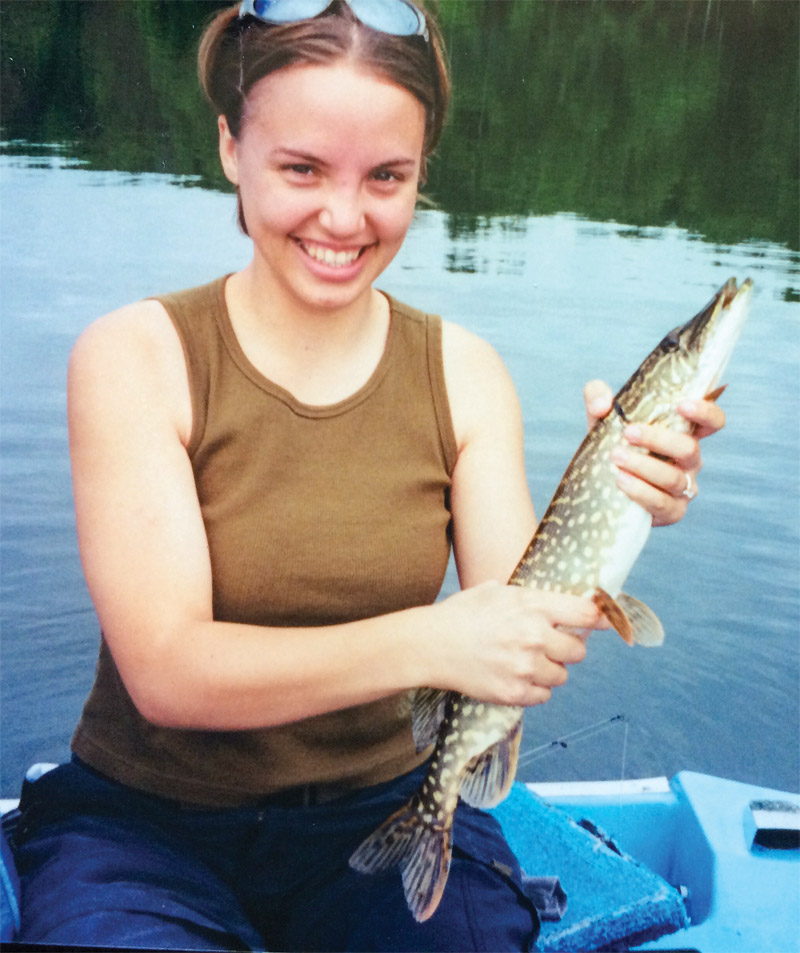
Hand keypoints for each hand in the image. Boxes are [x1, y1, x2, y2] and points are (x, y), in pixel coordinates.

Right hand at [431, 581, 602, 707]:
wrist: (430, 645)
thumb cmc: (462, 614)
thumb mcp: (497, 591)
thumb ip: (531, 597)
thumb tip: (562, 602)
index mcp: (532, 606)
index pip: (585, 615)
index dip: (601, 618)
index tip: (609, 622)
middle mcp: (534, 636)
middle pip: (578, 651)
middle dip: (566, 649)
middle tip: (547, 645)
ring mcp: (525, 667)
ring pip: (562, 675)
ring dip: (549, 670)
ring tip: (524, 662)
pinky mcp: (514, 692)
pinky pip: (543, 695)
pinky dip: (533, 689)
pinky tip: (514, 676)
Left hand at [583, 379, 725, 526]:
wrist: (597, 483)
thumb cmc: (609, 443)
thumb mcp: (600, 415)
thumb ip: (597, 396)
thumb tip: (602, 405)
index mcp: (684, 432)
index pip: (712, 421)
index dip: (705, 412)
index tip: (681, 405)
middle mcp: (690, 460)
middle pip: (689, 448)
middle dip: (658, 439)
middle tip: (628, 432)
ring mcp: (683, 488)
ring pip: (673, 478)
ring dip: (643, 466)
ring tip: (615, 457)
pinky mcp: (671, 512)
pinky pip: (661, 503)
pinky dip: (640, 492)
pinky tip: (620, 481)